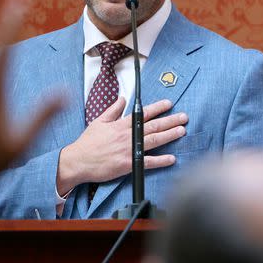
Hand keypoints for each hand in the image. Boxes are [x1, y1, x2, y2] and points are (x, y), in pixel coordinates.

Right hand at [56, 97, 186, 193]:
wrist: (78, 161)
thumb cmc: (87, 143)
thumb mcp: (99, 121)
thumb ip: (113, 110)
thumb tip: (122, 99)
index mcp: (121, 124)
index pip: (143, 113)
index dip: (158, 107)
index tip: (169, 103)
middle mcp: (128, 136)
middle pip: (154, 125)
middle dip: (171, 120)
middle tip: (184, 117)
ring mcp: (129, 150)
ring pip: (154, 140)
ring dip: (170, 135)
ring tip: (182, 131)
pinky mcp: (128, 164)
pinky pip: (148, 162)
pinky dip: (161, 160)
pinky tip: (172, 158)